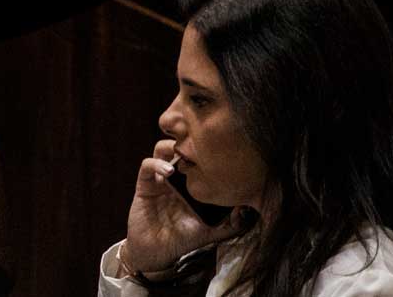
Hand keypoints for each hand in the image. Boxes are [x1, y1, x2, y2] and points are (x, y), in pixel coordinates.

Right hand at [123, 139, 245, 272]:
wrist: (157, 252)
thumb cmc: (184, 239)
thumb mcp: (212, 230)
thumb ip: (231, 223)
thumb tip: (247, 208)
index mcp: (193, 183)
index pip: (199, 157)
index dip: (207, 150)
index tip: (219, 151)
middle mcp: (176, 176)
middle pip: (180, 146)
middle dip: (188, 141)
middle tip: (198, 147)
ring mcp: (160, 178)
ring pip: (162, 148)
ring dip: (171, 147)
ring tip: (182, 156)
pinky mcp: (144, 184)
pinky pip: (147, 165)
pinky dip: (156, 163)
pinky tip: (168, 171)